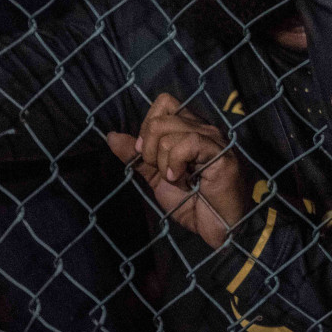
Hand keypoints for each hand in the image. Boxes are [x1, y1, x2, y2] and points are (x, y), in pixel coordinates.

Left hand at [106, 93, 248, 248]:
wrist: (216, 227)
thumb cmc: (191, 203)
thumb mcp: (156, 178)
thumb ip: (137, 157)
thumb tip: (111, 135)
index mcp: (190, 129)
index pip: (164, 103)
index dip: (148, 127)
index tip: (147, 157)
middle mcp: (203, 128)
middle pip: (161, 118)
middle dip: (149, 149)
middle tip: (162, 171)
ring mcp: (213, 139)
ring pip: (170, 131)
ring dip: (163, 161)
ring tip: (176, 179)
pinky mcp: (220, 153)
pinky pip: (188, 144)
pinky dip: (176, 163)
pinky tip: (182, 179)